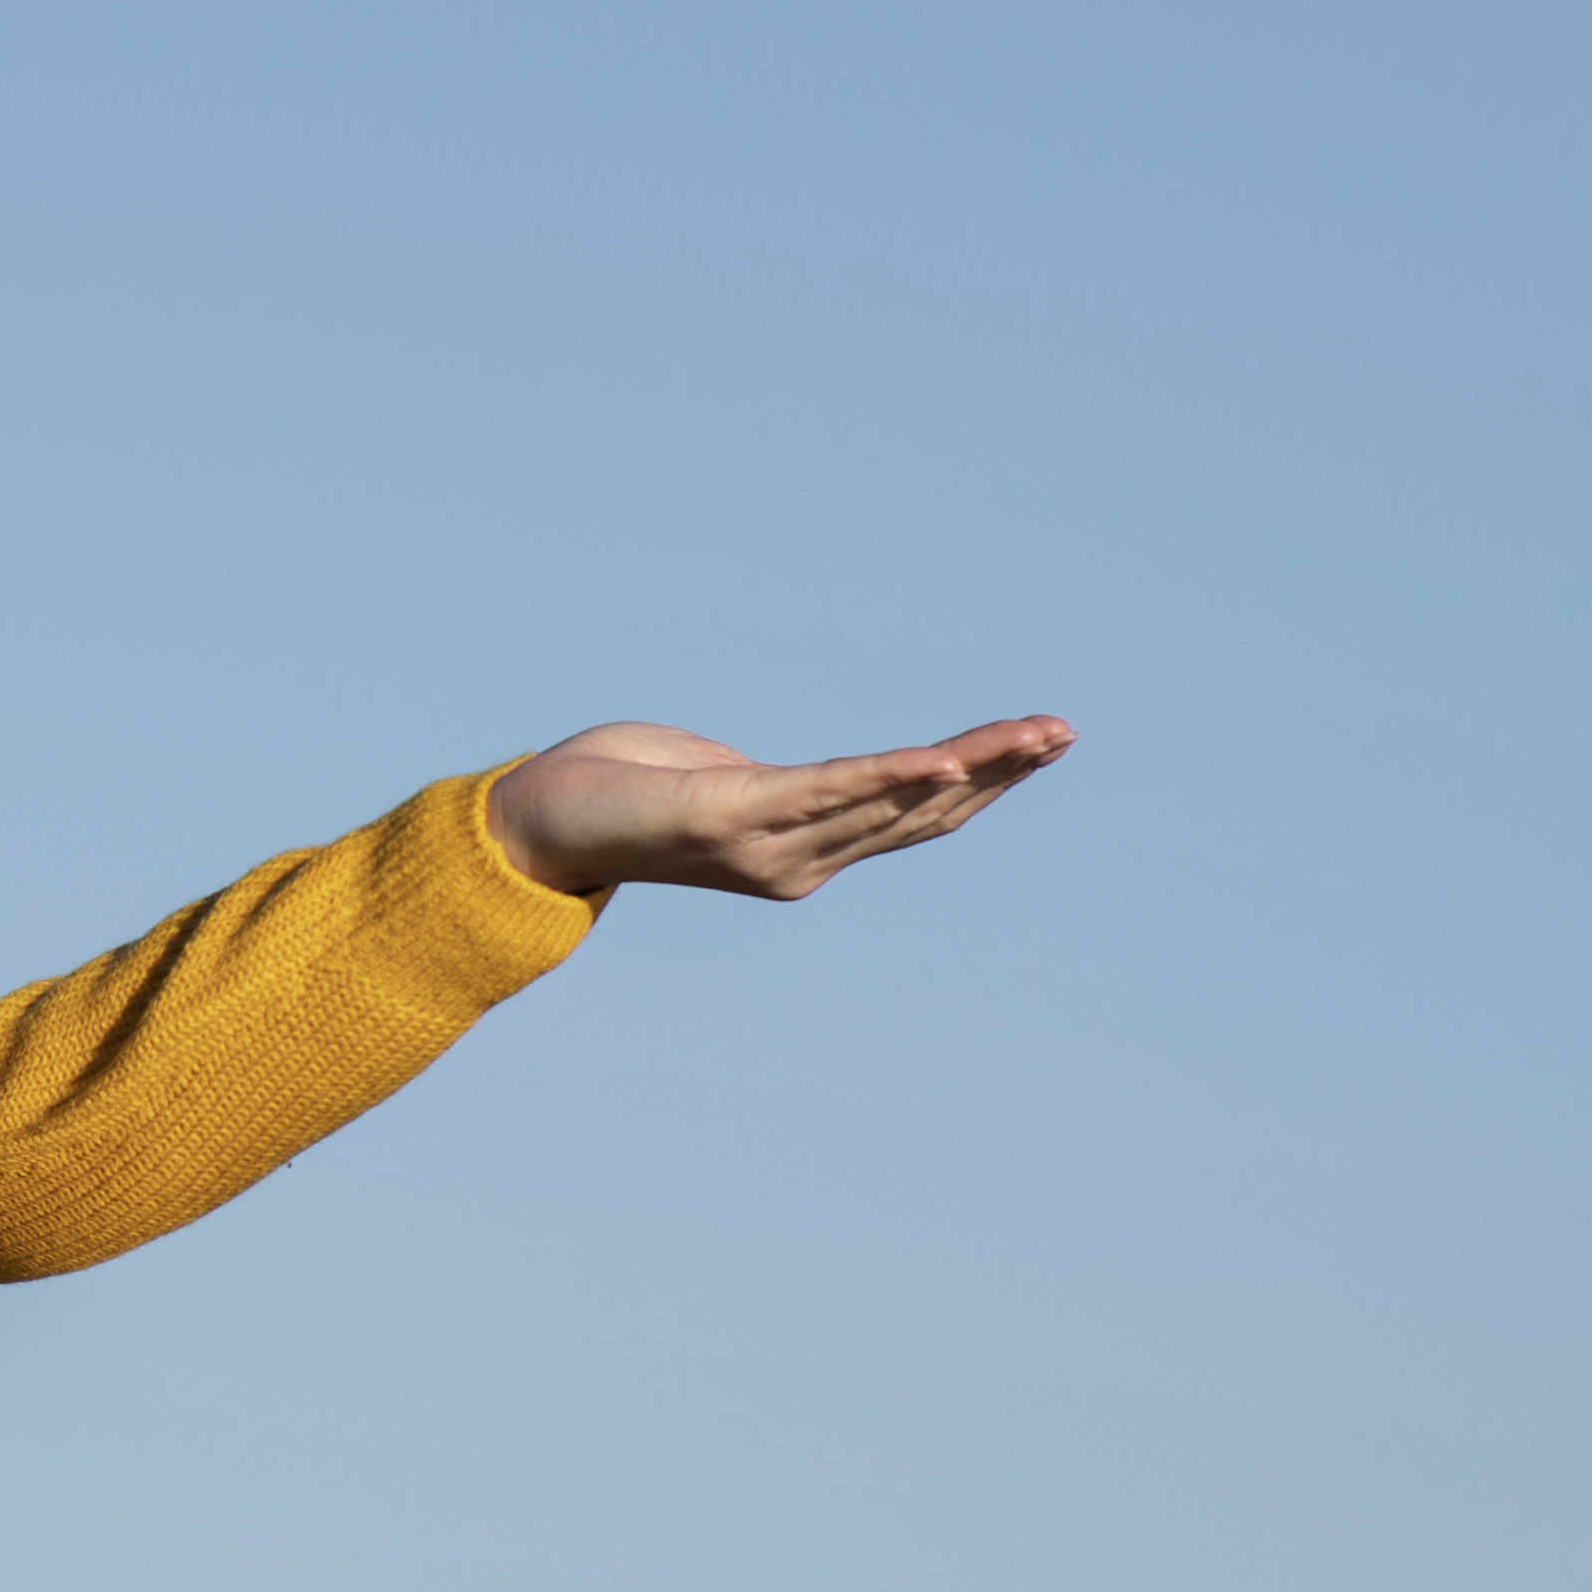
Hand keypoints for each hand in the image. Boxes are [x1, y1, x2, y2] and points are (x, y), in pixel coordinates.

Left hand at [489, 714, 1072, 902]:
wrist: (527, 824)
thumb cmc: (610, 790)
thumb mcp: (709, 776)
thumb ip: (763, 780)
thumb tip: (784, 776)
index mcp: (800, 848)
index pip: (911, 816)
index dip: (979, 783)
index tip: (1039, 744)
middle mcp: (795, 861)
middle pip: (920, 811)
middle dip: (998, 769)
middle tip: (1064, 731)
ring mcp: (766, 846)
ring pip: (889, 800)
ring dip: (969, 764)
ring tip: (1033, 734)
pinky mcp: (729, 817)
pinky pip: (826, 794)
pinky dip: (887, 778)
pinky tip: (941, 761)